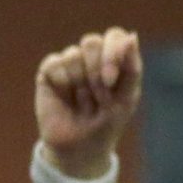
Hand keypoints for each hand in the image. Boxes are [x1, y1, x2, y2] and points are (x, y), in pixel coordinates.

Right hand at [36, 28, 143, 181]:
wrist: (80, 147)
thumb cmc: (108, 122)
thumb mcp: (127, 99)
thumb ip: (132, 68)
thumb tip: (132, 36)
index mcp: (114, 60)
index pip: (114, 36)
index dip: (113, 52)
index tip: (111, 79)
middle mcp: (91, 57)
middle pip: (92, 41)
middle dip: (97, 70)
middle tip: (100, 94)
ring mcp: (70, 63)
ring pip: (73, 54)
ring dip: (81, 81)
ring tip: (83, 100)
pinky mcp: (49, 71)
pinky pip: (54, 63)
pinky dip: (62, 82)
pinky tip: (65, 96)